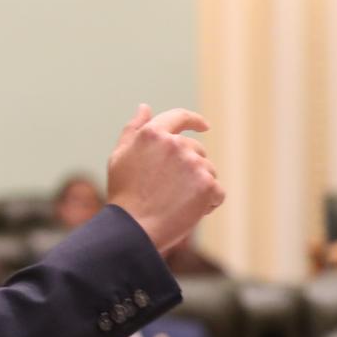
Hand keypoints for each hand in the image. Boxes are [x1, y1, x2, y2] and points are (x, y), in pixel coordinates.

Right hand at [106, 104, 224, 252]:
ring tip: (175, 203)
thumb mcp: (120, 157)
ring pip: (208, 172)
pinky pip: (217, 192)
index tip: (204, 126)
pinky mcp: (208, 185)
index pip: (180, 117)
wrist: (133, 229)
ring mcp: (194, 164)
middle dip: (190, 168)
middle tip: (170, 191)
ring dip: (198, 186)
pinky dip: (207, 203)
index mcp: (153, 133)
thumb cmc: (123, 195)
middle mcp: (175, 144)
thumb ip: (134, 129)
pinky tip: (187, 212)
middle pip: (197, 151)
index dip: (194, 121)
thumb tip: (144, 107)